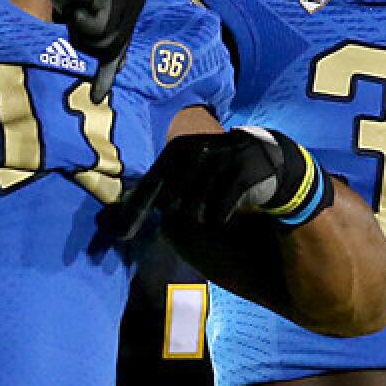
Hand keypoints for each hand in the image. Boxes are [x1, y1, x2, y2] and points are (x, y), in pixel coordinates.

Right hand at [0, 0, 143, 102]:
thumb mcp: (86, 17)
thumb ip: (103, 39)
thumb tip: (120, 68)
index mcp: (134, 6)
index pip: (122, 49)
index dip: (108, 71)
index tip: (98, 95)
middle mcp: (137, 3)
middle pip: (114, 50)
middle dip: (88, 46)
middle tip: (71, 18)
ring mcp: (128, 0)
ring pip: (105, 44)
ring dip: (81, 32)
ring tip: (73, 7)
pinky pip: (97, 30)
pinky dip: (78, 22)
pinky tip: (75, 1)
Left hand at [104, 127, 286, 240]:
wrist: (263, 155)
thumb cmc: (218, 168)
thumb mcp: (189, 170)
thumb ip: (163, 187)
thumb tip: (129, 209)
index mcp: (177, 149)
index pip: (150, 184)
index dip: (135, 211)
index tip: (122, 236)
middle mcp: (196, 150)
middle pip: (171, 198)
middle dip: (172, 216)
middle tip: (179, 223)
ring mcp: (219, 159)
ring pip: (195, 204)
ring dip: (199, 215)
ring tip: (208, 214)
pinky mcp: (241, 171)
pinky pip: (220, 207)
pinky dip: (218, 216)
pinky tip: (220, 218)